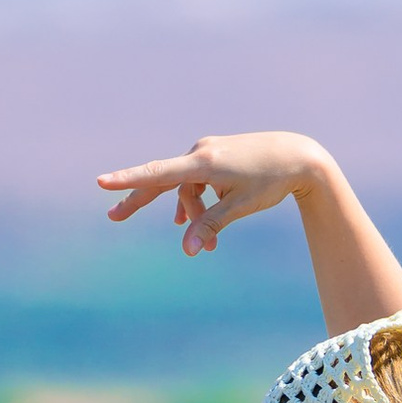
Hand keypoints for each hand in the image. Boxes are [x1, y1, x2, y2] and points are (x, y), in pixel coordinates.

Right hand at [97, 132, 329, 254]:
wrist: (298, 155)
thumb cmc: (271, 181)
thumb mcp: (239, 207)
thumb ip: (210, 227)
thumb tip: (188, 251)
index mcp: (204, 163)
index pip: (158, 173)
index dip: (128, 180)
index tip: (102, 183)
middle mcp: (200, 152)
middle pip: (162, 180)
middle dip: (140, 200)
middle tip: (113, 217)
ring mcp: (207, 151)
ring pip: (186, 188)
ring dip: (192, 216)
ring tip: (209, 250)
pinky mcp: (216, 155)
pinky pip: (196, 181)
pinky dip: (195, 202)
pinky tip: (187, 221)